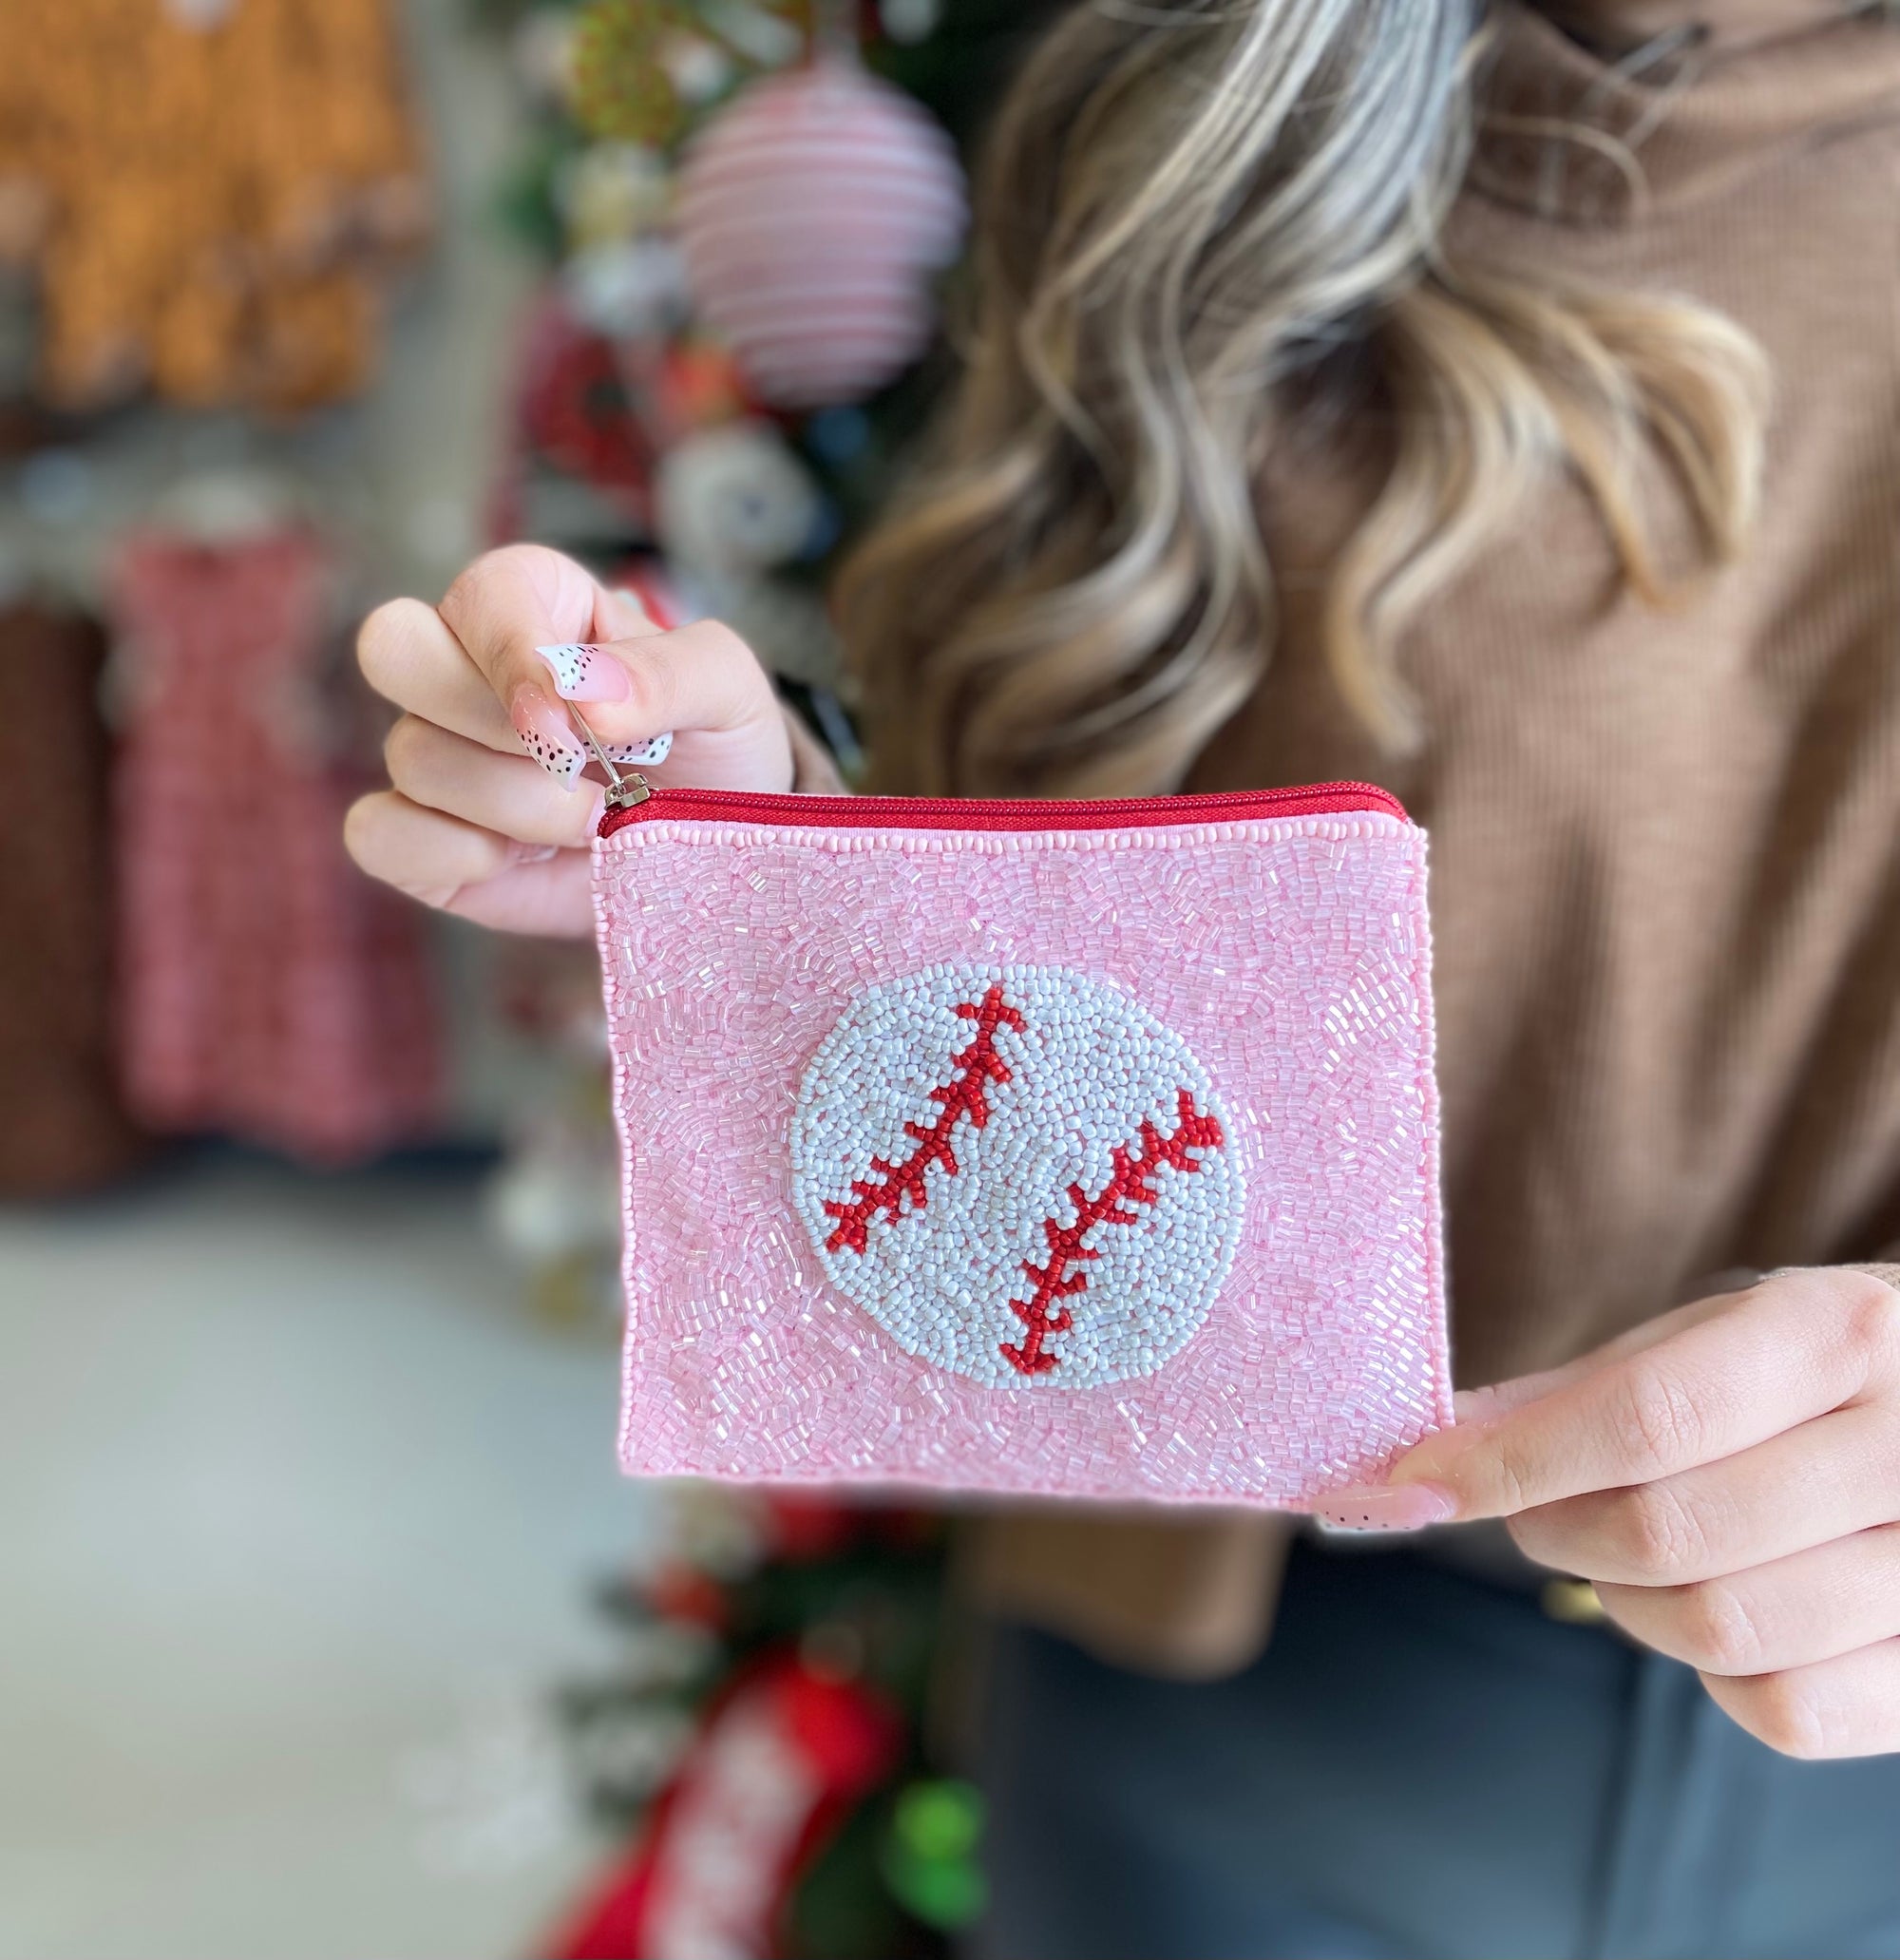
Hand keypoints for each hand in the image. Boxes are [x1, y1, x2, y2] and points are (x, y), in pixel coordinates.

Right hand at [345, 544, 790, 935]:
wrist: (713, 843)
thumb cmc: (711, 741)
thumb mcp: (725, 687)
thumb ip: (671, 671)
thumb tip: (587, 695)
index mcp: (530, 601)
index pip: (479, 596)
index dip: (521, 660)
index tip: (586, 724)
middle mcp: (462, 666)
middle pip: (394, 650)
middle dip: (490, 720)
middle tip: (577, 765)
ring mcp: (435, 752)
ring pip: (411, 756)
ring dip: (515, 806)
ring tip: (593, 822)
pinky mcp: (423, 837)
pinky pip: (378, 834)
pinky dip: (453, 855)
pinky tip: (523, 860)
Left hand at [1318, 1267, 1899, 1757]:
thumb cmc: (1824, 1368)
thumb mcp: (1723, 1335)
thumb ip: (1586, 1388)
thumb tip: (1444, 1437)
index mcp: (1840, 1335)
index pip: (1646, 1416)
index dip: (1516, 1459)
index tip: (1421, 1477)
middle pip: (1670, 1532)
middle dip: (1556, 1527)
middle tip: (1530, 1508)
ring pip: (1721, 1631)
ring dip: (1626, 1601)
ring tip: (1621, 1551)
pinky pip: (1788, 1713)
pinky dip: (1715, 1676)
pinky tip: (1715, 1606)